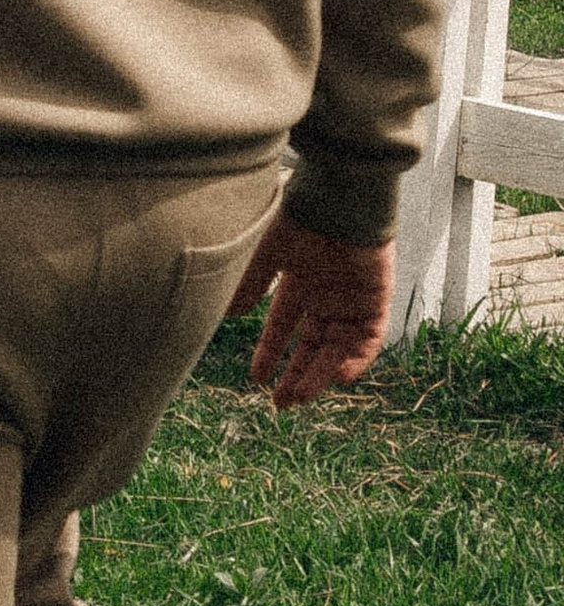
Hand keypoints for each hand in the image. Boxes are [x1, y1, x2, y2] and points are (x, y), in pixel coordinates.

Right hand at [229, 207, 394, 406]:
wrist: (340, 201)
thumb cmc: (301, 220)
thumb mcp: (267, 255)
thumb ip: (250, 284)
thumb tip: (228, 314)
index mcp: (298, 284)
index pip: (282, 328)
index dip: (270, 354)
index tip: (256, 379)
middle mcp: (325, 296)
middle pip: (311, 346)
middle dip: (297, 375)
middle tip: (283, 404)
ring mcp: (352, 301)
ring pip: (337, 349)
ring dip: (320, 374)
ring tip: (301, 396)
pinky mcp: (377, 301)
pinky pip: (370, 340)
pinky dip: (357, 360)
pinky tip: (337, 376)